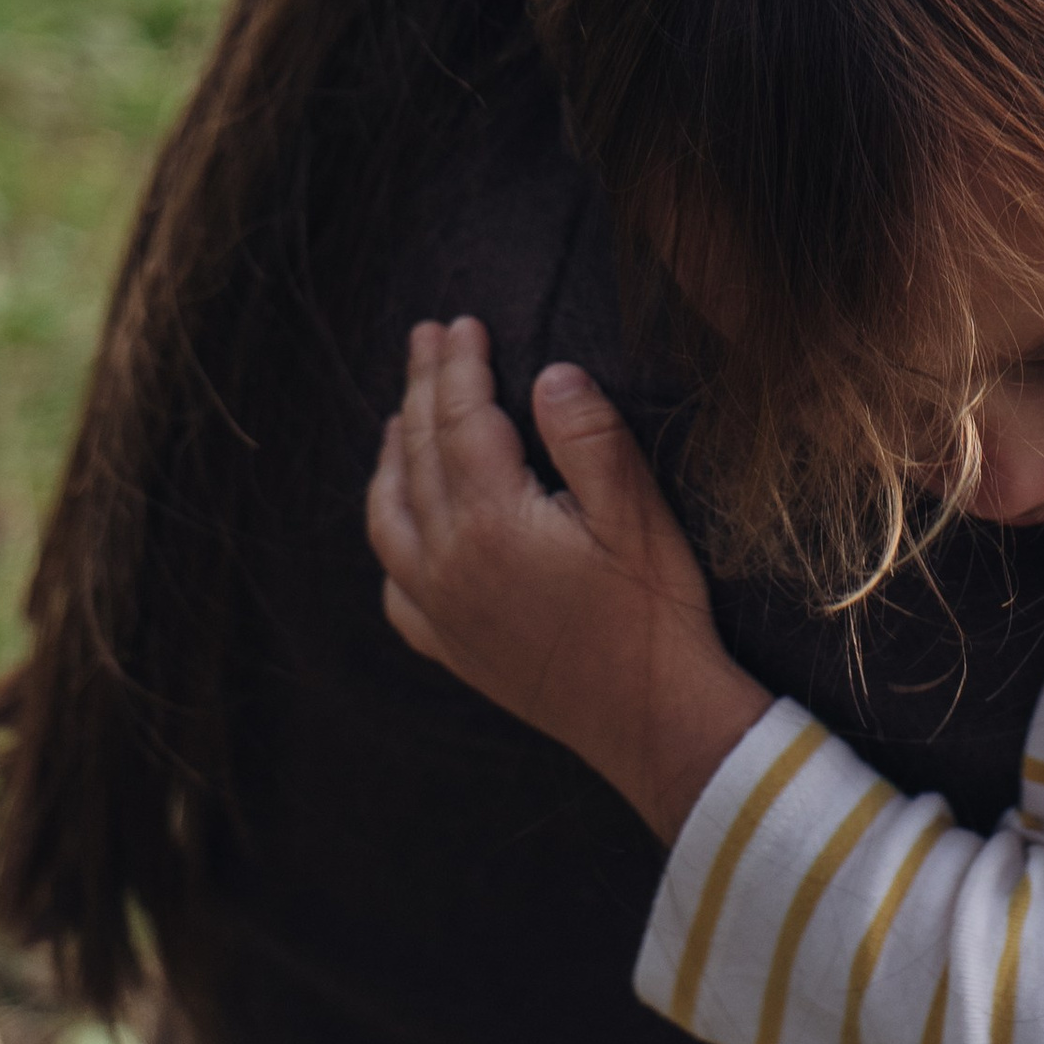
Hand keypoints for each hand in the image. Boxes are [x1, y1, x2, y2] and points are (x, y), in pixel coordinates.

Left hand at [367, 317, 769, 838]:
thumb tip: (550, 374)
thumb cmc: (654, 613)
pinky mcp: (449, 646)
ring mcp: (440, 609)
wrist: (653, 721)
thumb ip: (590, 438)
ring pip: (388, 516)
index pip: (461, 419)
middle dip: (421, 389)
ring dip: (391, 456)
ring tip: (401, 415)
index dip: (459, 365)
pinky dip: (390, 537)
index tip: (461, 321)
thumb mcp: (639, 515)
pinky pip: (394, 584)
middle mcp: (448, 562)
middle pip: (418, 454)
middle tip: (425, 338)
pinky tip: (403, 523)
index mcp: (493, 521)